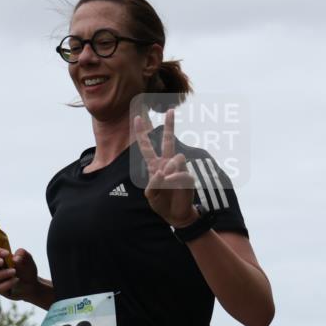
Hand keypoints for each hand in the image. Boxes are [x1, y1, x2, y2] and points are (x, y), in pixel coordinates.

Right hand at [0, 246, 39, 301]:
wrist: (32, 285)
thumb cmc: (26, 269)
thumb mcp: (28, 259)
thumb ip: (23, 254)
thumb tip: (15, 258)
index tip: (7, 253)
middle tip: (2, 262)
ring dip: (2, 273)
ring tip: (14, 271)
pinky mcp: (0, 290)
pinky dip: (8, 283)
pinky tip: (17, 280)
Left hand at [134, 109, 198, 228]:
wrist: (176, 215)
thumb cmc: (161, 203)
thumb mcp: (150, 195)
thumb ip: (153, 183)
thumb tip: (162, 172)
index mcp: (154, 166)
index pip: (146, 147)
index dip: (142, 133)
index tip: (138, 118)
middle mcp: (166, 164)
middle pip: (168, 141)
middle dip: (169, 125)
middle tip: (170, 110)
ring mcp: (178, 169)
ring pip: (176, 158)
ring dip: (169, 169)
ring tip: (167, 182)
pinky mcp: (188, 176)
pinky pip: (181, 172)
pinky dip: (175, 179)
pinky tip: (172, 185)